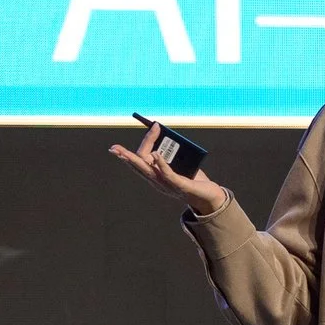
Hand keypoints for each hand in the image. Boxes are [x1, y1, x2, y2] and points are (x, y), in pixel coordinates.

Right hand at [111, 122, 227, 215]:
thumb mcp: (181, 164)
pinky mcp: (181, 186)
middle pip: (139, 167)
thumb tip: (168, 136)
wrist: (210, 197)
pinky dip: (161, 164)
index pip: (142, 162)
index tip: (152, 127)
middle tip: (114, 148)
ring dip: (137, 161)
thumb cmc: (195, 180)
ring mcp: (168, 185)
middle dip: (125, 157)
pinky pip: (168, 175)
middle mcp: (159, 182)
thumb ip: (173, 155)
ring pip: (148, 172)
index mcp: (157, 177)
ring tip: (126, 154)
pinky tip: (156, 155)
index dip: (143, 145)